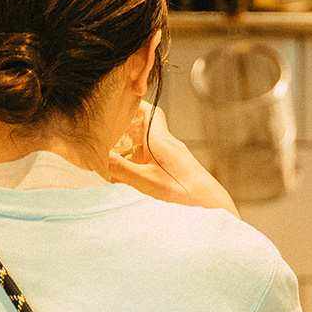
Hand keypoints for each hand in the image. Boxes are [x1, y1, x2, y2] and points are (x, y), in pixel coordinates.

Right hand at [108, 109, 239, 215]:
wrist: (215, 208)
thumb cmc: (184, 194)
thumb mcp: (146, 182)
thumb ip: (119, 168)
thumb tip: (96, 155)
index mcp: (160, 140)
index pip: (147, 110)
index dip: (131, 103)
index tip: (114, 103)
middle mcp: (169, 144)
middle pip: (143, 127)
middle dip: (123, 129)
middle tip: (104, 134)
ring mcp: (175, 157)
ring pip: (148, 145)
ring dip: (130, 148)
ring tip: (113, 159)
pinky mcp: (179, 171)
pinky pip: (155, 160)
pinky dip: (140, 163)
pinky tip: (132, 178)